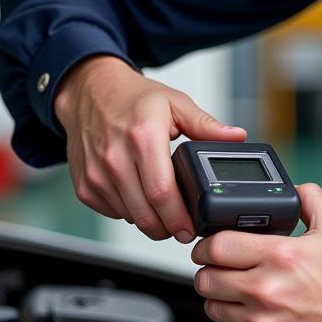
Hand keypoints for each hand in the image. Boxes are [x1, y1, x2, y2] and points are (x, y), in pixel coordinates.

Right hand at [53, 55, 245, 240]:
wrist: (91, 93)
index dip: (180, 217)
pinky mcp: (84, 185)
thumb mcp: (176, 103)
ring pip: (129, 217)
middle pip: (145, 213)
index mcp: (143, 137)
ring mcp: (96, 174)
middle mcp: (115, 157)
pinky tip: (140, 196)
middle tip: (182, 227)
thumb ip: (206, 125)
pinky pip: (113, 213)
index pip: (162, 192)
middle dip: (168, 228)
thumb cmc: (134, 99)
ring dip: (150, 221)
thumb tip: (236, 136)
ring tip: (164, 209)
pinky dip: (129, 212)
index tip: (192, 226)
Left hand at [191, 183, 321, 321]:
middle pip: (206, 278)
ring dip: (221, 299)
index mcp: (280, 256)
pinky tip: (250, 317)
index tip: (208, 247)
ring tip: (240, 294)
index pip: (217, 246)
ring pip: (212, 307)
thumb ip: (310, 201)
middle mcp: (266, 290)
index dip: (206, 245)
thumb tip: (295, 188)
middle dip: (210, 271)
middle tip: (222, 270)